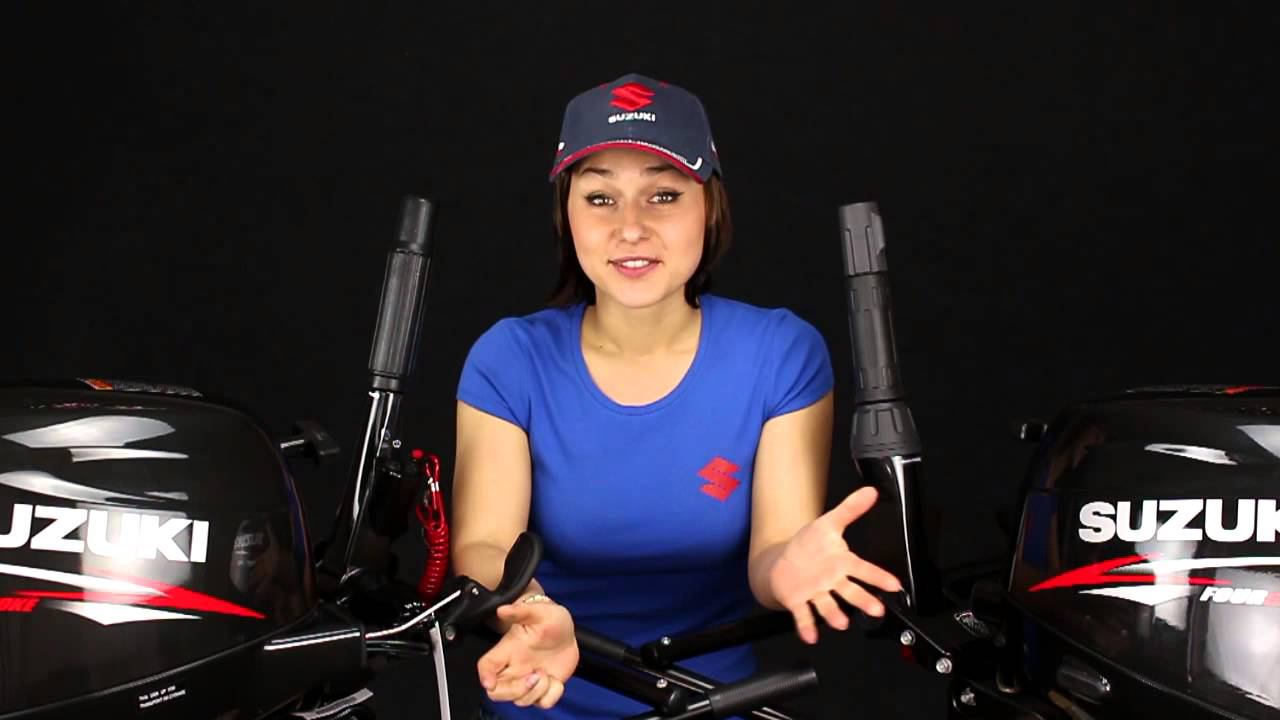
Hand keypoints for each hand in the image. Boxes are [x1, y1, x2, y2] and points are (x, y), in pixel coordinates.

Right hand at [477, 599, 579, 708]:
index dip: (484, 675)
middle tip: (534, 676)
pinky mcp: (544, 688)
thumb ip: (520, 611)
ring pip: (520, 701)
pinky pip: (543, 703)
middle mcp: (515, 668)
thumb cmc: (550, 619)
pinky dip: (552, 696)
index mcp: (509, 650)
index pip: (487, 665)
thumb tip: (502, 610)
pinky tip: (557, 681)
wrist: (568, 632)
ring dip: (536, 692)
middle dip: (515, 691)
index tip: (491, 682)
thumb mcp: (539, 611)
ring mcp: (529, 680)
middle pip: (498, 692)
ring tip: (547, 675)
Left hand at [768, 486, 902, 643]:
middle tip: (876, 609)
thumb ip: (850, 509)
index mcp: (841, 563)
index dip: (879, 577)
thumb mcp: (829, 523)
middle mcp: (832, 581)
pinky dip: (807, 626)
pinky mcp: (798, 601)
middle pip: (850, 592)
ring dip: (835, 614)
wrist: (784, 563)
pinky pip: (804, 614)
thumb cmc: (809, 546)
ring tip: (841, 622)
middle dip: (863, 601)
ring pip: (828, 605)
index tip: (895, 585)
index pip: (864, 570)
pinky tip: (810, 635)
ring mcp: (816, 593)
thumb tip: (871, 491)